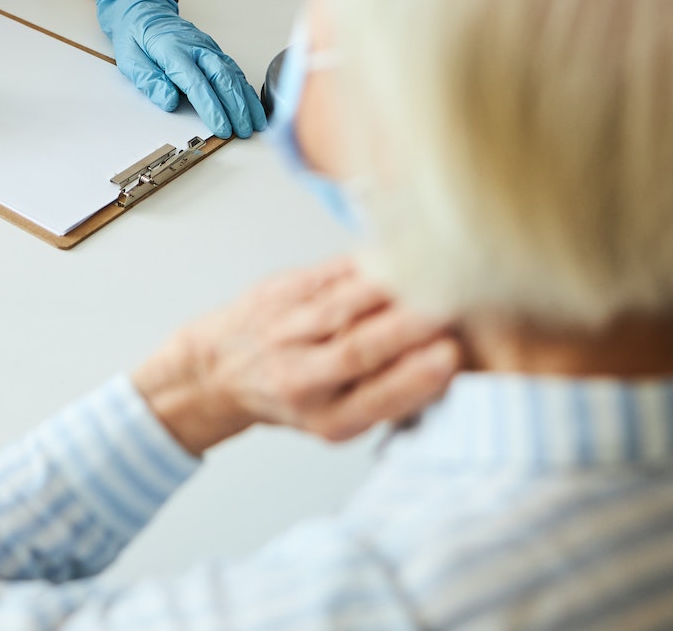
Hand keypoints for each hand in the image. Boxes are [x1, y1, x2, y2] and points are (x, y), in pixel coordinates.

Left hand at [95, 0, 267, 138]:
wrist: (144, 10)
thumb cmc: (136, 37)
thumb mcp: (129, 59)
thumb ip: (150, 80)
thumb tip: (169, 101)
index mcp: (173, 50)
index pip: (196, 83)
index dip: (211, 107)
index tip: (221, 127)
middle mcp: (196, 48)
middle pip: (222, 78)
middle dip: (236, 107)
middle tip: (243, 131)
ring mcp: (208, 47)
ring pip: (233, 74)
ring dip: (246, 99)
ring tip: (256, 122)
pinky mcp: (214, 50)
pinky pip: (233, 69)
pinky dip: (245, 88)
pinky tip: (252, 103)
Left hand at [130, 258, 459, 454]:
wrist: (217, 370)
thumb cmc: (289, 396)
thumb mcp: (338, 419)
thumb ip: (390, 396)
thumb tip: (451, 363)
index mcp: (327, 417)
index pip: (376, 398)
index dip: (416, 377)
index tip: (452, 355)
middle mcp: (302, 377)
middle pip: (361, 347)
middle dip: (412, 325)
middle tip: (455, 304)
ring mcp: (287, 331)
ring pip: (346, 305)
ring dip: (394, 287)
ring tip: (435, 272)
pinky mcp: (279, 291)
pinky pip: (329, 274)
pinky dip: (367, 264)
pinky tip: (398, 254)